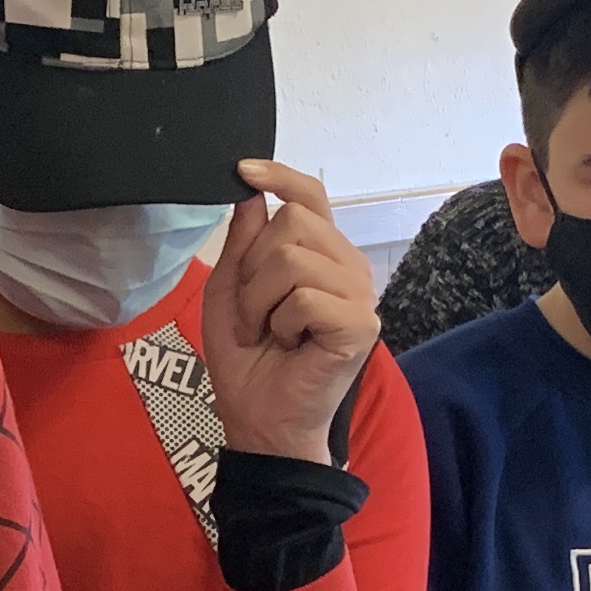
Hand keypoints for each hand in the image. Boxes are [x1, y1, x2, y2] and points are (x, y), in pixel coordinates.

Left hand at [206, 160, 380, 462]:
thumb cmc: (247, 360)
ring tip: (266, 331)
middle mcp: (347, 267)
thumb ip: (243, 243)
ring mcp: (359, 294)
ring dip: (259, 299)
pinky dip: (280, 323)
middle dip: (253, 267)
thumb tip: (251, 193)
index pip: (312, 196)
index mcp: (320, 254)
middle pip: (293, 221)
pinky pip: (304, 297)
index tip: (243, 170)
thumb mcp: (230, 291)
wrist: (259, 420)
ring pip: (292, 257)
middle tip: (253, 311)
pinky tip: (288, 345)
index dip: (280, 176)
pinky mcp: (360, 324)